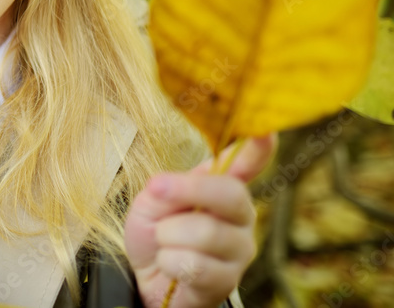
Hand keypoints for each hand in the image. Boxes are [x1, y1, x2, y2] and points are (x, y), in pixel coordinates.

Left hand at [124, 134, 276, 307]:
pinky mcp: (228, 281)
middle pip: (230, 195)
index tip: (265, 130)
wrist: (146, 276)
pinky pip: (195, 264)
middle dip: (187, 190)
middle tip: (157, 190)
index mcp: (222, 188)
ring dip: (168, 235)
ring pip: (206, 232)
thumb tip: (166, 183)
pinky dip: (169, 260)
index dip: (257, 148)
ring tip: (163, 240)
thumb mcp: (151, 201)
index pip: (248, 164)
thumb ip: (164, 188)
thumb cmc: (155, 232)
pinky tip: (169, 263)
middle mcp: (240, 217)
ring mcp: (238, 250)